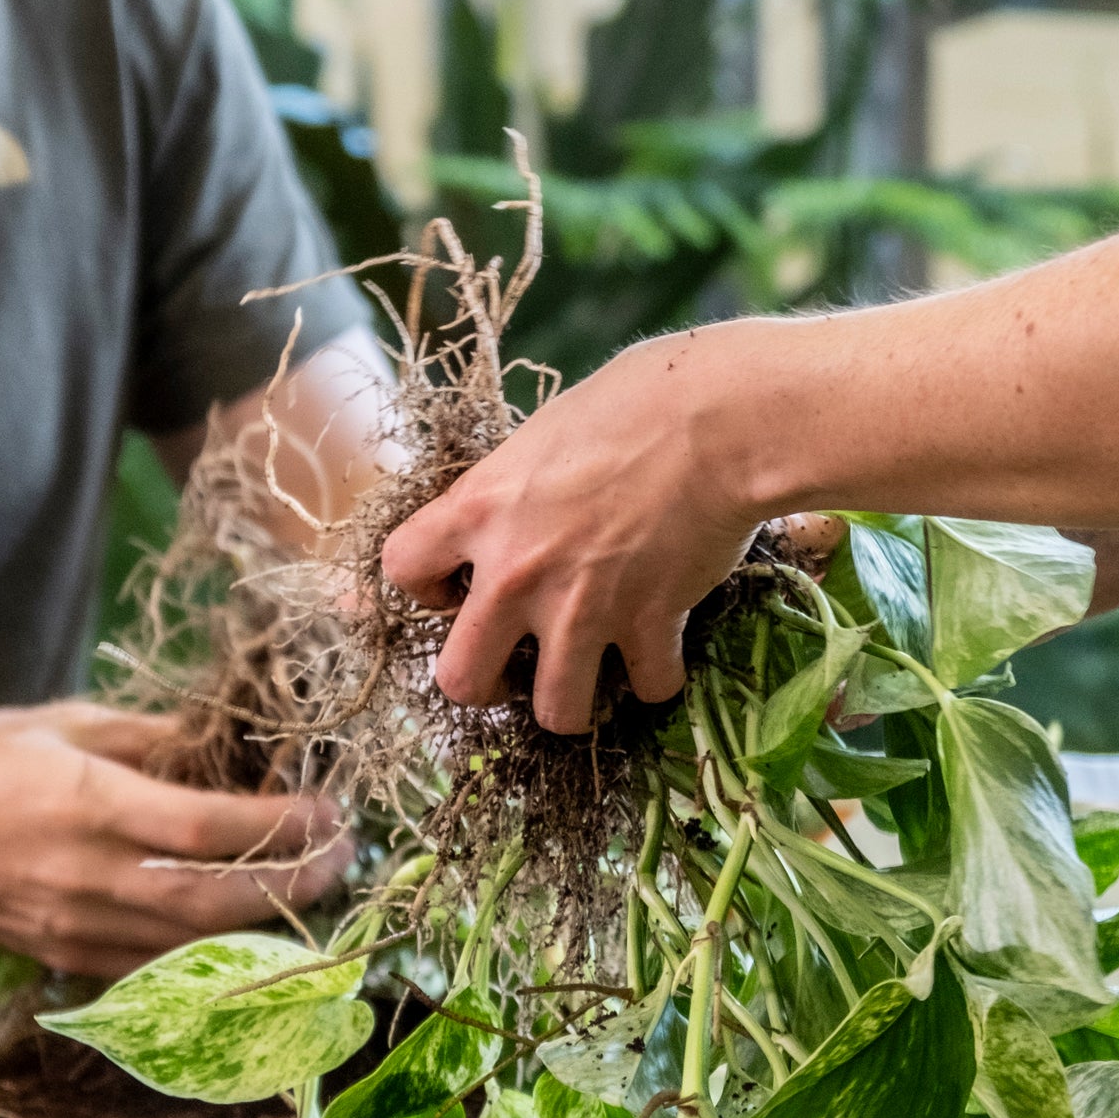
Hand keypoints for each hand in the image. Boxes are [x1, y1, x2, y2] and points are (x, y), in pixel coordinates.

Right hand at [0, 702, 352, 977]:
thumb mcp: (64, 723)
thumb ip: (152, 738)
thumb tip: (231, 744)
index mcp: (90, 804)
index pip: (209, 830)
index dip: (283, 827)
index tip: (331, 810)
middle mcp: (90, 874)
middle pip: (217, 901)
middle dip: (296, 885)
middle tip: (344, 858)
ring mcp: (79, 927)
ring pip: (196, 945)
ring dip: (268, 924)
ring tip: (314, 891)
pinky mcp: (69, 958)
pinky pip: (160, 966)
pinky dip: (216, 951)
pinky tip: (252, 927)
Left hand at [380, 330, 761, 733]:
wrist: (716, 420)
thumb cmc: (634, 404)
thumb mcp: (541, 436)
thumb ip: (509, 492)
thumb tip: (502, 515)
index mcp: (478, 511)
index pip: (401, 570)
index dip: (423, 589)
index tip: (456, 588)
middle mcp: (516, 573)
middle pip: (460, 681)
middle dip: (485, 684)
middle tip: (513, 664)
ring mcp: (581, 609)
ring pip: (555, 714)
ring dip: (570, 703)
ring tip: (587, 679)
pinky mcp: (649, 626)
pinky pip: (647, 687)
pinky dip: (657, 677)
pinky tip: (663, 650)